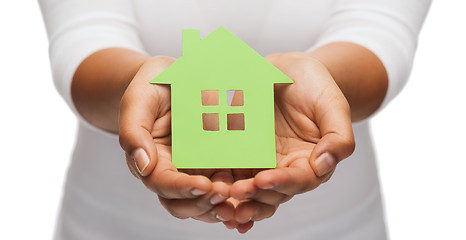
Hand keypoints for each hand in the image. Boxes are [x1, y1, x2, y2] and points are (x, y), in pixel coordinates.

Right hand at [119, 56, 234, 222]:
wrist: (175, 73)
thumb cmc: (153, 85)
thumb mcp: (138, 101)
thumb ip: (134, 132)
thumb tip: (144, 167)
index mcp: (153, 160)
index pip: (163, 183)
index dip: (182, 188)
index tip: (203, 185)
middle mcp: (174, 171)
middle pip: (184, 203)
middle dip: (203, 203)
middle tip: (224, 194)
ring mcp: (197, 169)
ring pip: (206, 201)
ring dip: (221, 205)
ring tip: (239, 196)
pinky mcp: (218, 162)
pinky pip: (227, 183)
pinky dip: (237, 193)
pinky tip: (252, 189)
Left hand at [228, 52, 354, 229]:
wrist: (289, 70)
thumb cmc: (315, 86)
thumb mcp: (333, 105)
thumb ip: (338, 136)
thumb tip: (326, 164)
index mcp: (310, 162)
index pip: (299, 181)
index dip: (282, 183)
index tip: (264, 180)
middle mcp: (284, 168)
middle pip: (271, 193)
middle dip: (253, 196)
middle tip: (236, 191)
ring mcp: (260, 162)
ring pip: (248, 189)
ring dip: (234, 197)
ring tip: (218, 196)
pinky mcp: (240, 152)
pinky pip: (229, 170)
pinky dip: (219, 182)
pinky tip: (206, 186)